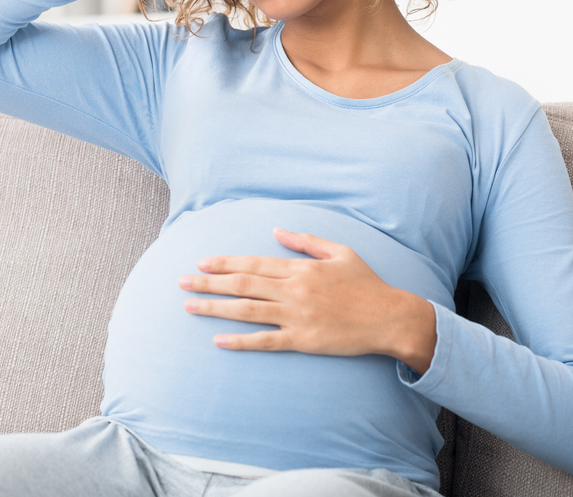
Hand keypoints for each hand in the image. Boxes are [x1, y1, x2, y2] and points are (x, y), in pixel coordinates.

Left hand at [177, 228, 437, 372]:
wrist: (390, 318)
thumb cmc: (367, 284)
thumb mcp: (340, 252)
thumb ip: (307, 241)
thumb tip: (278, 231)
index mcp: (300, 268)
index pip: (253, 263)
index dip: (224, 262)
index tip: (201, 262)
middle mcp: (294, 290)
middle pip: (242, 284)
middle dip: (208, 283)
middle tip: (181, 283)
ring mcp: (297, 316)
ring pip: (247, 310)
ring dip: (215, 308)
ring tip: (189, 307)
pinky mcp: (303, 340)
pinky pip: (266, 341)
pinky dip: (241, 341)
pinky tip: (219, 341)